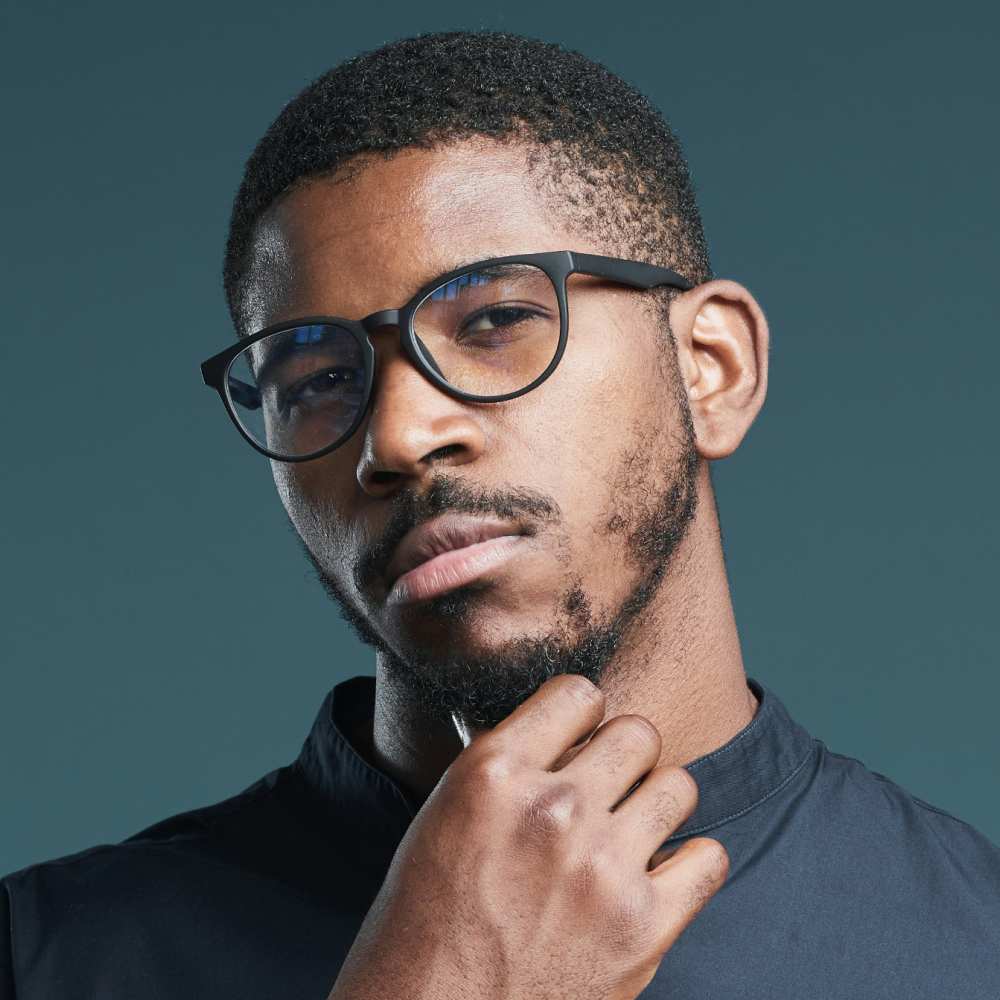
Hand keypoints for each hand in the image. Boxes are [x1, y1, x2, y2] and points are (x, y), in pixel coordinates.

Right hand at [328, 673, 728, 999]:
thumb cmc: (426, 918)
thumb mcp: (446, 812)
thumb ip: (512, 765)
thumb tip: (566, 731)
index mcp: (495, 772)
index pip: (580, 692)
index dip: (581, 714)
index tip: (578, 737)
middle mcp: (554, 810)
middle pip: (638, 732)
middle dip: (623, 756)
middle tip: (605, 789)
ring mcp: (603, 870)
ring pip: (678, 787)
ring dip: (655, 804)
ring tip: (627, 833)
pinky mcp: (643, 930)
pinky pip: (709, 857)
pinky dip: (688, 864)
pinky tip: (656, 876)